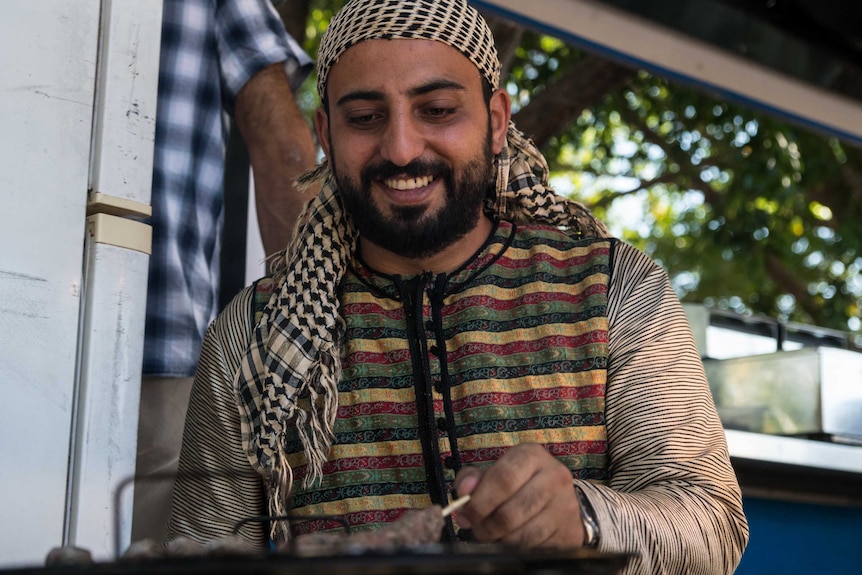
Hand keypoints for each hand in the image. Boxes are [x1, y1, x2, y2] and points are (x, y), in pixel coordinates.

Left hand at [453, 443, 584, 548]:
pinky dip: (517, 548)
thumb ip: (473, 478)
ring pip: (521, 535)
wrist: (563, 499)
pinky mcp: (569, 532)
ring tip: (492, 534)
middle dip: (486, 526)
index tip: (465, 513)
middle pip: (510, 512)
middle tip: (477, 528)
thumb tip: (463, 492)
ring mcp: (564, 506)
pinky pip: (534, 549)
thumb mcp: (497, 471)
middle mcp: (553, 477)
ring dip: (499, 540)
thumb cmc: (521, 483)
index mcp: (532, 455)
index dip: (479, 501)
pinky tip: (512, 539)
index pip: (503, 479)